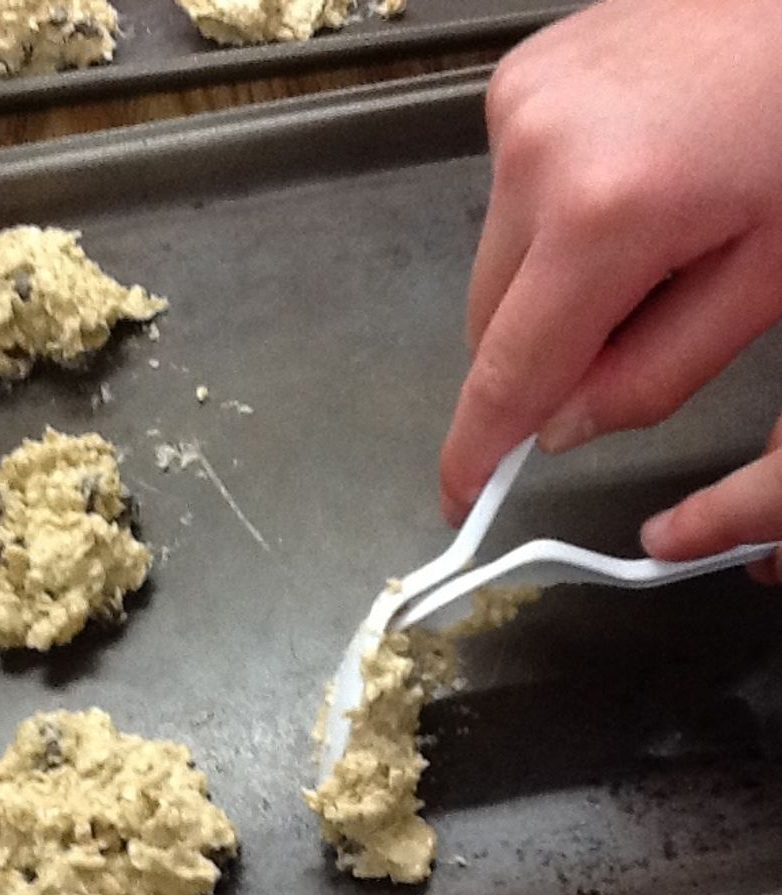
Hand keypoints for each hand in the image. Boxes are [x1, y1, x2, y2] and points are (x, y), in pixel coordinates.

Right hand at [439, 0, 781, 571]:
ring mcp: (517, 106)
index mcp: (603, 213)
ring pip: (495, 264)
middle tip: (631, 329)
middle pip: (489, 322)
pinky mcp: (518, 81)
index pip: (510, 370)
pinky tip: (620, 183)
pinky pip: (508, 199)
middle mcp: (534, 153)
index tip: (456, 499)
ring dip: (547, 286)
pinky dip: (550, 221)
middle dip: (541, 356)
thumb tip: (561, 425)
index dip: (477, 448)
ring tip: (644, 231)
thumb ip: (654, 375)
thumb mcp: (764, 281)